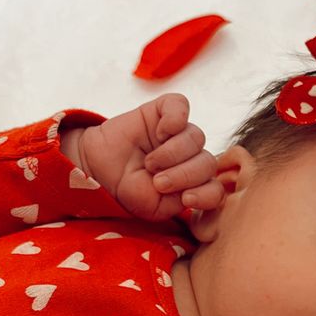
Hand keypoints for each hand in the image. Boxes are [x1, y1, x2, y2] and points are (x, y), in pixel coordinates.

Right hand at [76, 94, 224, 221]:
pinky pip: (181, 106)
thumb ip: (179, 204)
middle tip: (158, 181)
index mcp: (194, 184)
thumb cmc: (130, 189)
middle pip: (208, 163)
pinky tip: (160, 132)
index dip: (206, 194)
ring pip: (196, 137)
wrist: (100, 169)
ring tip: (151, 163)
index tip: (185, 199)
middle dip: (184, 175)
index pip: (216, 189)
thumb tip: (194, 190)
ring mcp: (180, 133)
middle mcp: (192, 157)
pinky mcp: (165, 111)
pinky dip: (174, 119)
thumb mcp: (155, 208)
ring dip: (173, 153)